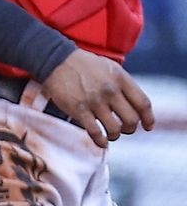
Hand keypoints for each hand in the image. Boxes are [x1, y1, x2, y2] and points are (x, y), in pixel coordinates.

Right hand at [41, 51, 155, 147]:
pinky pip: (94, 132)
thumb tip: (133, 104)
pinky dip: (101, 141)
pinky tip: (102, 142)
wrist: (59, 62)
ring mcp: (95, 102)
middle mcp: (111, 91)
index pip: (142, 103)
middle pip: (131, 119)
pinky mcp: (79, 110)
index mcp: (121, 79)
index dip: (148, 118)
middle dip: (130, 129)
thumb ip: (123, 85)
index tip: (148, 127)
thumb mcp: (111, 69)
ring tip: (111, 134)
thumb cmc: (86, 66)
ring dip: (115, 135)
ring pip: (114, 128)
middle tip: (125, 130)